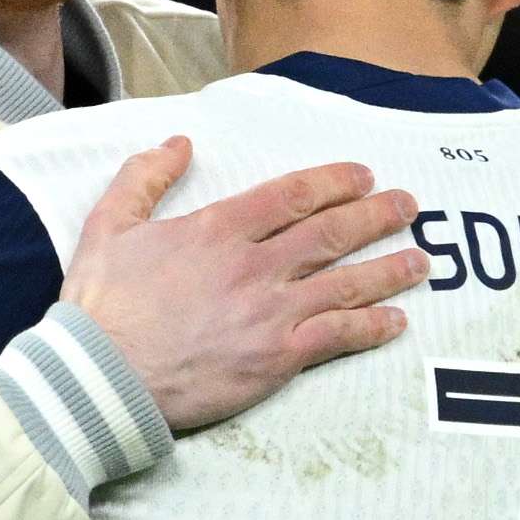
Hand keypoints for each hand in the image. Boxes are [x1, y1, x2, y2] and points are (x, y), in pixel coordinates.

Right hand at [58, 140, 425, 431]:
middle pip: (331, 232)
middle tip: (408, 206)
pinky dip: (373, 327)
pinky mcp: (277, 358)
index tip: (363, 175)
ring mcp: (271, 312)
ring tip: (419, 260)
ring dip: (389, 269)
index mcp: (217, 229)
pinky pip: (339, 337)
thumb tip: (180, 144)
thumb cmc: (100, 305)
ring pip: (347, 282)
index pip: (292, 195)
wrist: (101, 376)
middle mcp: (255, 265)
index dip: (334, 181)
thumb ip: (144, 178)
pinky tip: (396, 322)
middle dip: (376, 215)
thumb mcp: (107, 226)